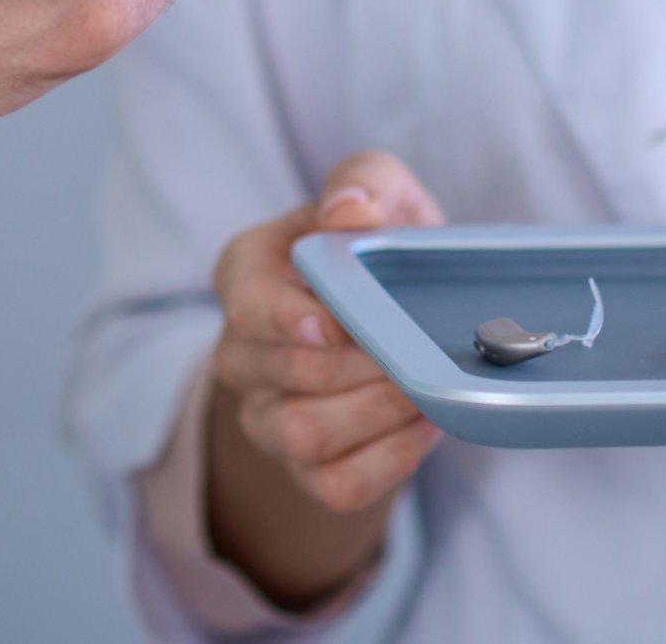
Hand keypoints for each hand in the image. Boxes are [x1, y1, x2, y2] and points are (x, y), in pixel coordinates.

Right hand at [205, 151, 444, 610]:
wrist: (396, 310)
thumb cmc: (376, 242)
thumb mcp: (378, 191)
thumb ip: (363, 181)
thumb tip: (347, 210)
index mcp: (245, 272)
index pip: (246, 303)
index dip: (291, 320)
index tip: (340, 324)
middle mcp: (241, 350)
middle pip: (288, 373)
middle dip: (361, 363)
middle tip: (415, 347)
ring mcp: (266, 415)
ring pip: (304, 434)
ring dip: (376, 411)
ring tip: (424, 384)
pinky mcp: (305, 468)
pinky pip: (336, 485)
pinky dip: (388, 459)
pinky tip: (423, 423)